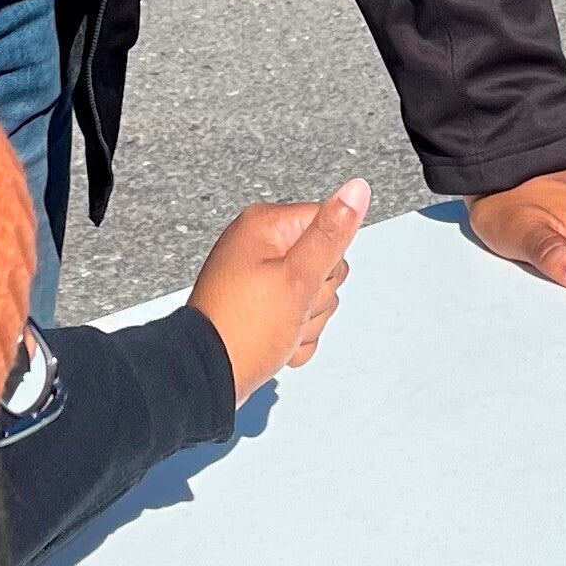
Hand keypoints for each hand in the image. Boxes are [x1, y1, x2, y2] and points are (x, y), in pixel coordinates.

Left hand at [188, 180, 369, 402]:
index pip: (328, 227)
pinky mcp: (259, 307)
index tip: (303, 282)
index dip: (327, 263)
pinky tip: (274, 343)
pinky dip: (293, 336)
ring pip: (314, 298)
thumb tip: (357, 189)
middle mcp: (259, 247)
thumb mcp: (297, 278)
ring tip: (277, 330)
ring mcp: (258, 279)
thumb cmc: (243, 328)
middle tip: (287, 310)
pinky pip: (298, 319)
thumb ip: (331, 234)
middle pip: (324, 266)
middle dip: (315, 299)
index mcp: (265, 226)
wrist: (208, 376)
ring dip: (305, 322)